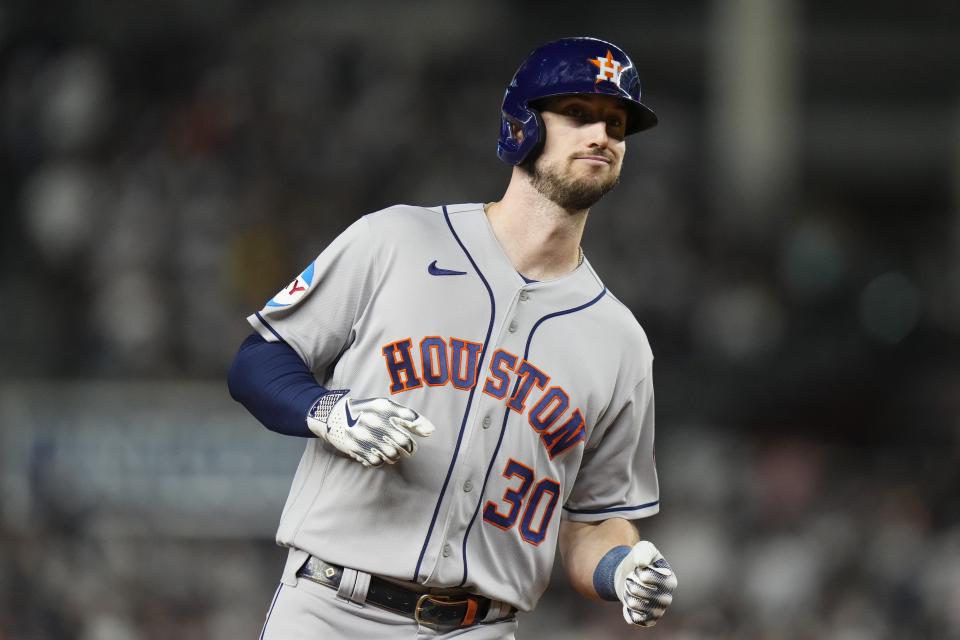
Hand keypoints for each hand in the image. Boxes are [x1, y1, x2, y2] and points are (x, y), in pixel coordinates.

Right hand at [307, 393, 434, 466]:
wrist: (334, 416)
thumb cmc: (366, 411)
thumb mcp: (385, 407)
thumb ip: (409, 416)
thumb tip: (431, 430)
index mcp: (384, 408)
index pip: (410, 420)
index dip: (419, 429)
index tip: (420, 436)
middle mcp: (375, 421)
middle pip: (404, 443)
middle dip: (409, 449)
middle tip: (406, 449)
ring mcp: (365, 436)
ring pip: (392, 454)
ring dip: (395, 455)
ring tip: (391, 450)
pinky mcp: (356, 448)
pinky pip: (377, 461)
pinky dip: (380, 460)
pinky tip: (377, 454)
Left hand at [614, 541, 676, 627]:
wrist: (627, 574)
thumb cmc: (639, 560)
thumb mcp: (643, 548)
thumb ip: (644, 551)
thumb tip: (642, 564)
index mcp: (670, 580)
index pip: (659, 581)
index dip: (645, 575)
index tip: (638, 570)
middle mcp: (667, 598)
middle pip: (648, 595)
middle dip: (633, 585)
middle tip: (629, 580)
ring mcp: (658, 611)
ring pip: (637, 607)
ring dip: (628, 596)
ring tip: (629, 590)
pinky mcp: (647, 620)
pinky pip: (634, 619)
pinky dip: (627, 610)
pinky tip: (629, 602)